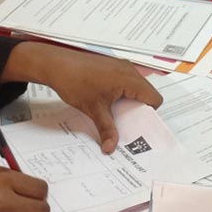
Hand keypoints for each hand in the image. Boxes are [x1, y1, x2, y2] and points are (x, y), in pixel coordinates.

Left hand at [4, 43, 163, 152]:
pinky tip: (106, 102)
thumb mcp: (94, 110)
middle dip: (137, 109)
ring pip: (135, 88)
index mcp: (129, 79)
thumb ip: (107, 129)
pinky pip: (125, 82)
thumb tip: (111, 146)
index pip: (154, 98)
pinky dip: (120, 94)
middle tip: (126, 123)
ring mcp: (120, 67)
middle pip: (146, 93)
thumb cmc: (75, 80)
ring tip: (114, 113)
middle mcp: (128, 70)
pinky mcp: (111, 67)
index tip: (139, 124)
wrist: (57, 65)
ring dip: (128, 102)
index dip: (149, 113)